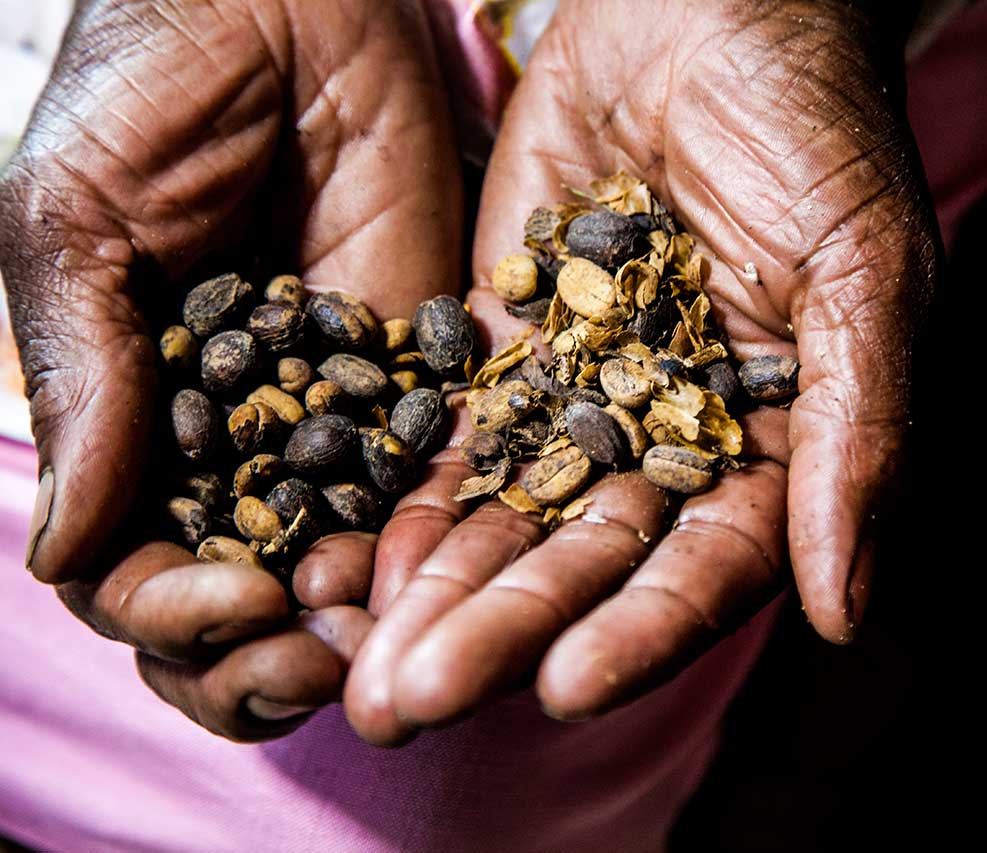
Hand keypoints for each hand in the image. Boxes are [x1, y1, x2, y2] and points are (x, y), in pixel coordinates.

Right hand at [0, 0, 461, 739]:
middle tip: (311, 661)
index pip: (136, 571)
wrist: (283, 6)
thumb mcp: (73, 225)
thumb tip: (62, 553)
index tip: (233, 606)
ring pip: (335, 568)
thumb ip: (80, 377)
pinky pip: (429, 483)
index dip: (173, 616)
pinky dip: (432, 542)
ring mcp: (333, 420)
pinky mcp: (422, 378)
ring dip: (352, 624)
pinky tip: (448, 570)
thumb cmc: (148, 93)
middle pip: (235, 602)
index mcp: (129, 428)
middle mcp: (231, 445)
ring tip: (383, 641)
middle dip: (261, 656)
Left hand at [344, 0, 938, 742]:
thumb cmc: (818, 130)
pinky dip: (411, 497)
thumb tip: (844, 608)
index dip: (644, 630)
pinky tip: (353, 559)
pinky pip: (457, 434)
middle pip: (589, 561)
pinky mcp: (506, 344)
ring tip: (364, 665)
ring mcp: (583, 398)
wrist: (710, 10)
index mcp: (772, 447)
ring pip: (512, 515)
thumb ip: (857, 434)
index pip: (708, 566)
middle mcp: (671, 443)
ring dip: (441, 592)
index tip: (567, 684)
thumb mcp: (866, 275)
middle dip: (505, 632)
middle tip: (413, 704)